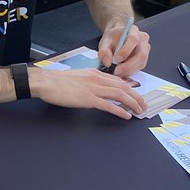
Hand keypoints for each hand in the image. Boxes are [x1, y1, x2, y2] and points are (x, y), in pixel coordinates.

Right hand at [29, 66, 147, 117]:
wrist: (46, 82)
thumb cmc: (58, 81)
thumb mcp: (79, 77)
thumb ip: (90, 82)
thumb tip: (98, 89)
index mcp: (95, 74)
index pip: (119, 80)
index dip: (130, 89)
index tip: (136, 96)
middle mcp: (97, 79)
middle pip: (123, 87)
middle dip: (136, 97)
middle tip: (143, 105)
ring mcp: (93, 89)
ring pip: (120, 95)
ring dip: (132, 103)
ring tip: (138, 111)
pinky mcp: (88, 99)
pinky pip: (108, 105)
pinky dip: (119, 110)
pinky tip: (125, 116)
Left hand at [98, 20, 150, 76]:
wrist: (117, 38)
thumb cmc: (113, 38)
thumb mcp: (105, 42)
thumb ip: (104, 51)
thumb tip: (107, 63)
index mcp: (133, 31)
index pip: (133, 40)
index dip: (125, 50)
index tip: (116, 59)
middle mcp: (143, 40)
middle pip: (141, 55)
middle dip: (128, 66)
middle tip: (116, 71)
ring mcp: (145, 50)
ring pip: (141, 63)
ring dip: (128, 71)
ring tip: (116, 73)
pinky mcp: (143, 59)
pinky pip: (138, 67)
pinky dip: (129, 72)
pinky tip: (120, 73)